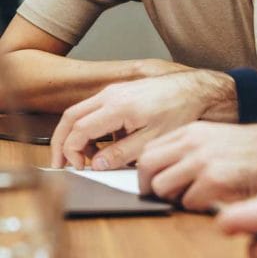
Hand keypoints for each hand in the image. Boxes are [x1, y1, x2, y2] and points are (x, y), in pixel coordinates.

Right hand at [50, 69, 236, 169]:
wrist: (196, 90)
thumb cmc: (180, 112)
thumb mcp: (152, 140)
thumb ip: (121, 154)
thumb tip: (97, 164)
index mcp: (117, 107)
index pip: (79, 129)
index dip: (72, 151)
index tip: (77, 167)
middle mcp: (111, 94)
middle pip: (71, 116)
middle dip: (61, 141)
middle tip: (59, 163)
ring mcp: (114, 91)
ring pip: (80, 110)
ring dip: (73, 133)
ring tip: (78, 158)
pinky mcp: (121, 91)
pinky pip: (94, 108)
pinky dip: (87, 125)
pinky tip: (99, 144)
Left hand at [138, 122, 256, 209]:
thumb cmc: (250, 151)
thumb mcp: (214, 140)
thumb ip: (188, 151)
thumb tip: (161, 173)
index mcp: (190, 131)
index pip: (148, 151)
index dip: (146, 173)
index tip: (151, 184)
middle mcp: (192, 143)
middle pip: (146, 167)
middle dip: (149, 187)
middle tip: (163, 197)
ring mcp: (203, 160)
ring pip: (162, 187)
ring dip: (173, 199)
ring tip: (193, 198)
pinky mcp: (216, 180)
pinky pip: (188, 202)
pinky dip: (196, 207)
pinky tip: (212, 201)